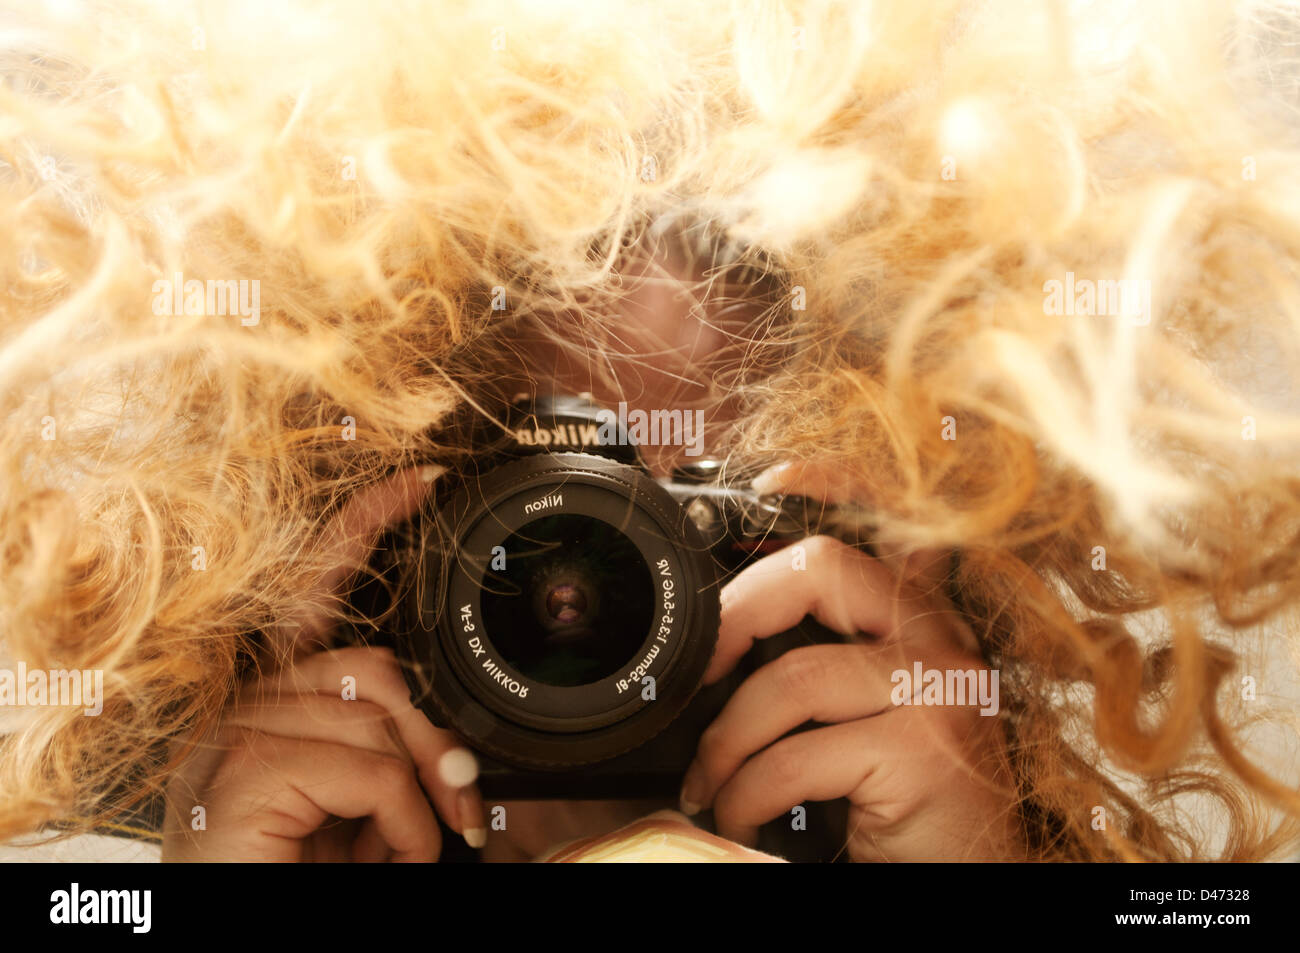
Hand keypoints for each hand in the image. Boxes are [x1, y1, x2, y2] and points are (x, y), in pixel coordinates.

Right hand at [162, 468, 485, 860]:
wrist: (234, 933)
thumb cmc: (290, 876)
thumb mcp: (354, 810)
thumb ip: (385, 759)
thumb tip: (459, 755)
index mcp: (273, 706)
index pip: (316, 592)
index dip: (364, 528)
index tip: (419, 481)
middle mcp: (245, 707)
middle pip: (375, 666)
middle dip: (437, 738)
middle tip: (466, 810)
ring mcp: (236, 734)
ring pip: (378, 718)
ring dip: (421, 799)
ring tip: (411, 851)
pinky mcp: (245, 772)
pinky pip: (368, 768)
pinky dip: (403, 823)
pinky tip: (387, 857)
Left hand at [678, 466, 1026, 861]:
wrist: (972, 879)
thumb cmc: (912, 801)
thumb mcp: (871, 718)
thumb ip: (827, 668)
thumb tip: (724, 654)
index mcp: (922, 623)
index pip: (885, 522)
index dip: (827, 483)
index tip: (766, 484)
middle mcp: (940, 642)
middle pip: (822, 568)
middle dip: (736, 614)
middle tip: (699, 671)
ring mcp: (939, 692)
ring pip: (792, 677)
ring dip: (726, 740)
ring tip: (711, 783)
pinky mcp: (925, 753)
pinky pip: (794, 759)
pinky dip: (745, 795)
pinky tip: (742, 817)